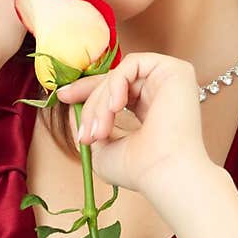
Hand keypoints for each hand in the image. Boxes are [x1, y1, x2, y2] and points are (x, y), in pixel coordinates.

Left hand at [56, 52, 210, 198]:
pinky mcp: (175, 70)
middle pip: (114, 79)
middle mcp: (161, 91)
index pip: (115, 89)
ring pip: (119, 75)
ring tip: (101, 130)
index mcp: (149, 109)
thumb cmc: (138, 169)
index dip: (87, 91)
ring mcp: (169, 79)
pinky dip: (116, 83)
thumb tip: (71, 105)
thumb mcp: (100, 147)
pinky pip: (132, 64)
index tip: (62, 97)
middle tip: (85, 132)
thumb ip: (88, 124)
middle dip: (90, 102)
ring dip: (101, 101)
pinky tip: (116, 107)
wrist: (163, 174)